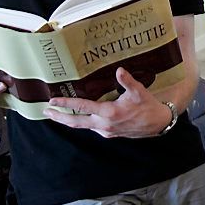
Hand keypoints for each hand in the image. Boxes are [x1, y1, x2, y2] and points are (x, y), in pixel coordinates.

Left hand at [43, 68, 171, 138]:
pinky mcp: (110, 134)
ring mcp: (106, 131)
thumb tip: (119, 70)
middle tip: (46, 112)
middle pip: (76, 122)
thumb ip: (127, 81)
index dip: (67, 103)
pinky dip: (82, 123)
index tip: (53, 101)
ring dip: (69, 120)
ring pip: (83, 126)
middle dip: (59, 117)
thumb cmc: (148, 106)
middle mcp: (104, 124)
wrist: (158, 124)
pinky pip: (92, 128)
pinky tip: (80, 118)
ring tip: (57, 115)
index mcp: (109, 113)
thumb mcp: (139, 91)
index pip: (83, 107)